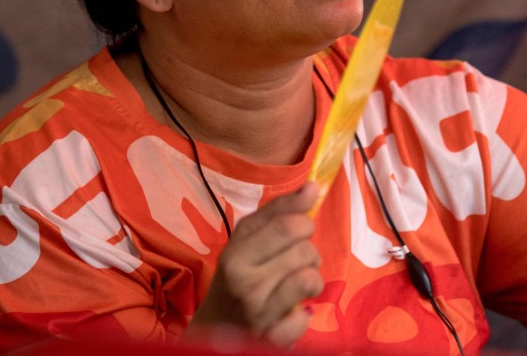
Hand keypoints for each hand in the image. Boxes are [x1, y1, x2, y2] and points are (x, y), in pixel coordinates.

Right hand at [186, 182, 323, 347]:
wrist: (213, 328)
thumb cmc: (235, 275)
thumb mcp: (246, 238)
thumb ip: (279, 211)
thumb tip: (313, 186)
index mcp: (237, 254)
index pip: (290, 226)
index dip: (303, 224)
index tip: (297, 232)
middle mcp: (245, 283)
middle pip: (305, 251)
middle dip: (309, 252)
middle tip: (295, 261)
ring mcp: (258, 314)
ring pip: (311, 280)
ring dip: (311, 279)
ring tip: (295, 284)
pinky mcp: (271, 340)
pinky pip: (305, 319)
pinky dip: (303, 315)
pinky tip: (291, 312)